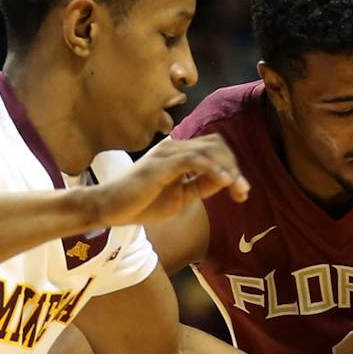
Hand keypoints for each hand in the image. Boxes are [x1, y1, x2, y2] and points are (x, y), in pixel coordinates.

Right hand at [82, 135, 249, 226]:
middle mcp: (174, 148)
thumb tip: (226, 179)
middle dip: (234, 166)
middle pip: (216, 145)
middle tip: (243, 192)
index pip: (213, 149)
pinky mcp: (161, 163)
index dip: (231, 167)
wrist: (109, 209)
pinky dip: (213, 169)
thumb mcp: (180, 198)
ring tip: (238, 189)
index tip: (241, 192)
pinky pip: (194, 160)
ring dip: (228, 169)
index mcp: (178, 154)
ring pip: (209, 150)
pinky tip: (225, 182)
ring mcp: (167, 153)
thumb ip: (201, 186)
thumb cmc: (140, 205)